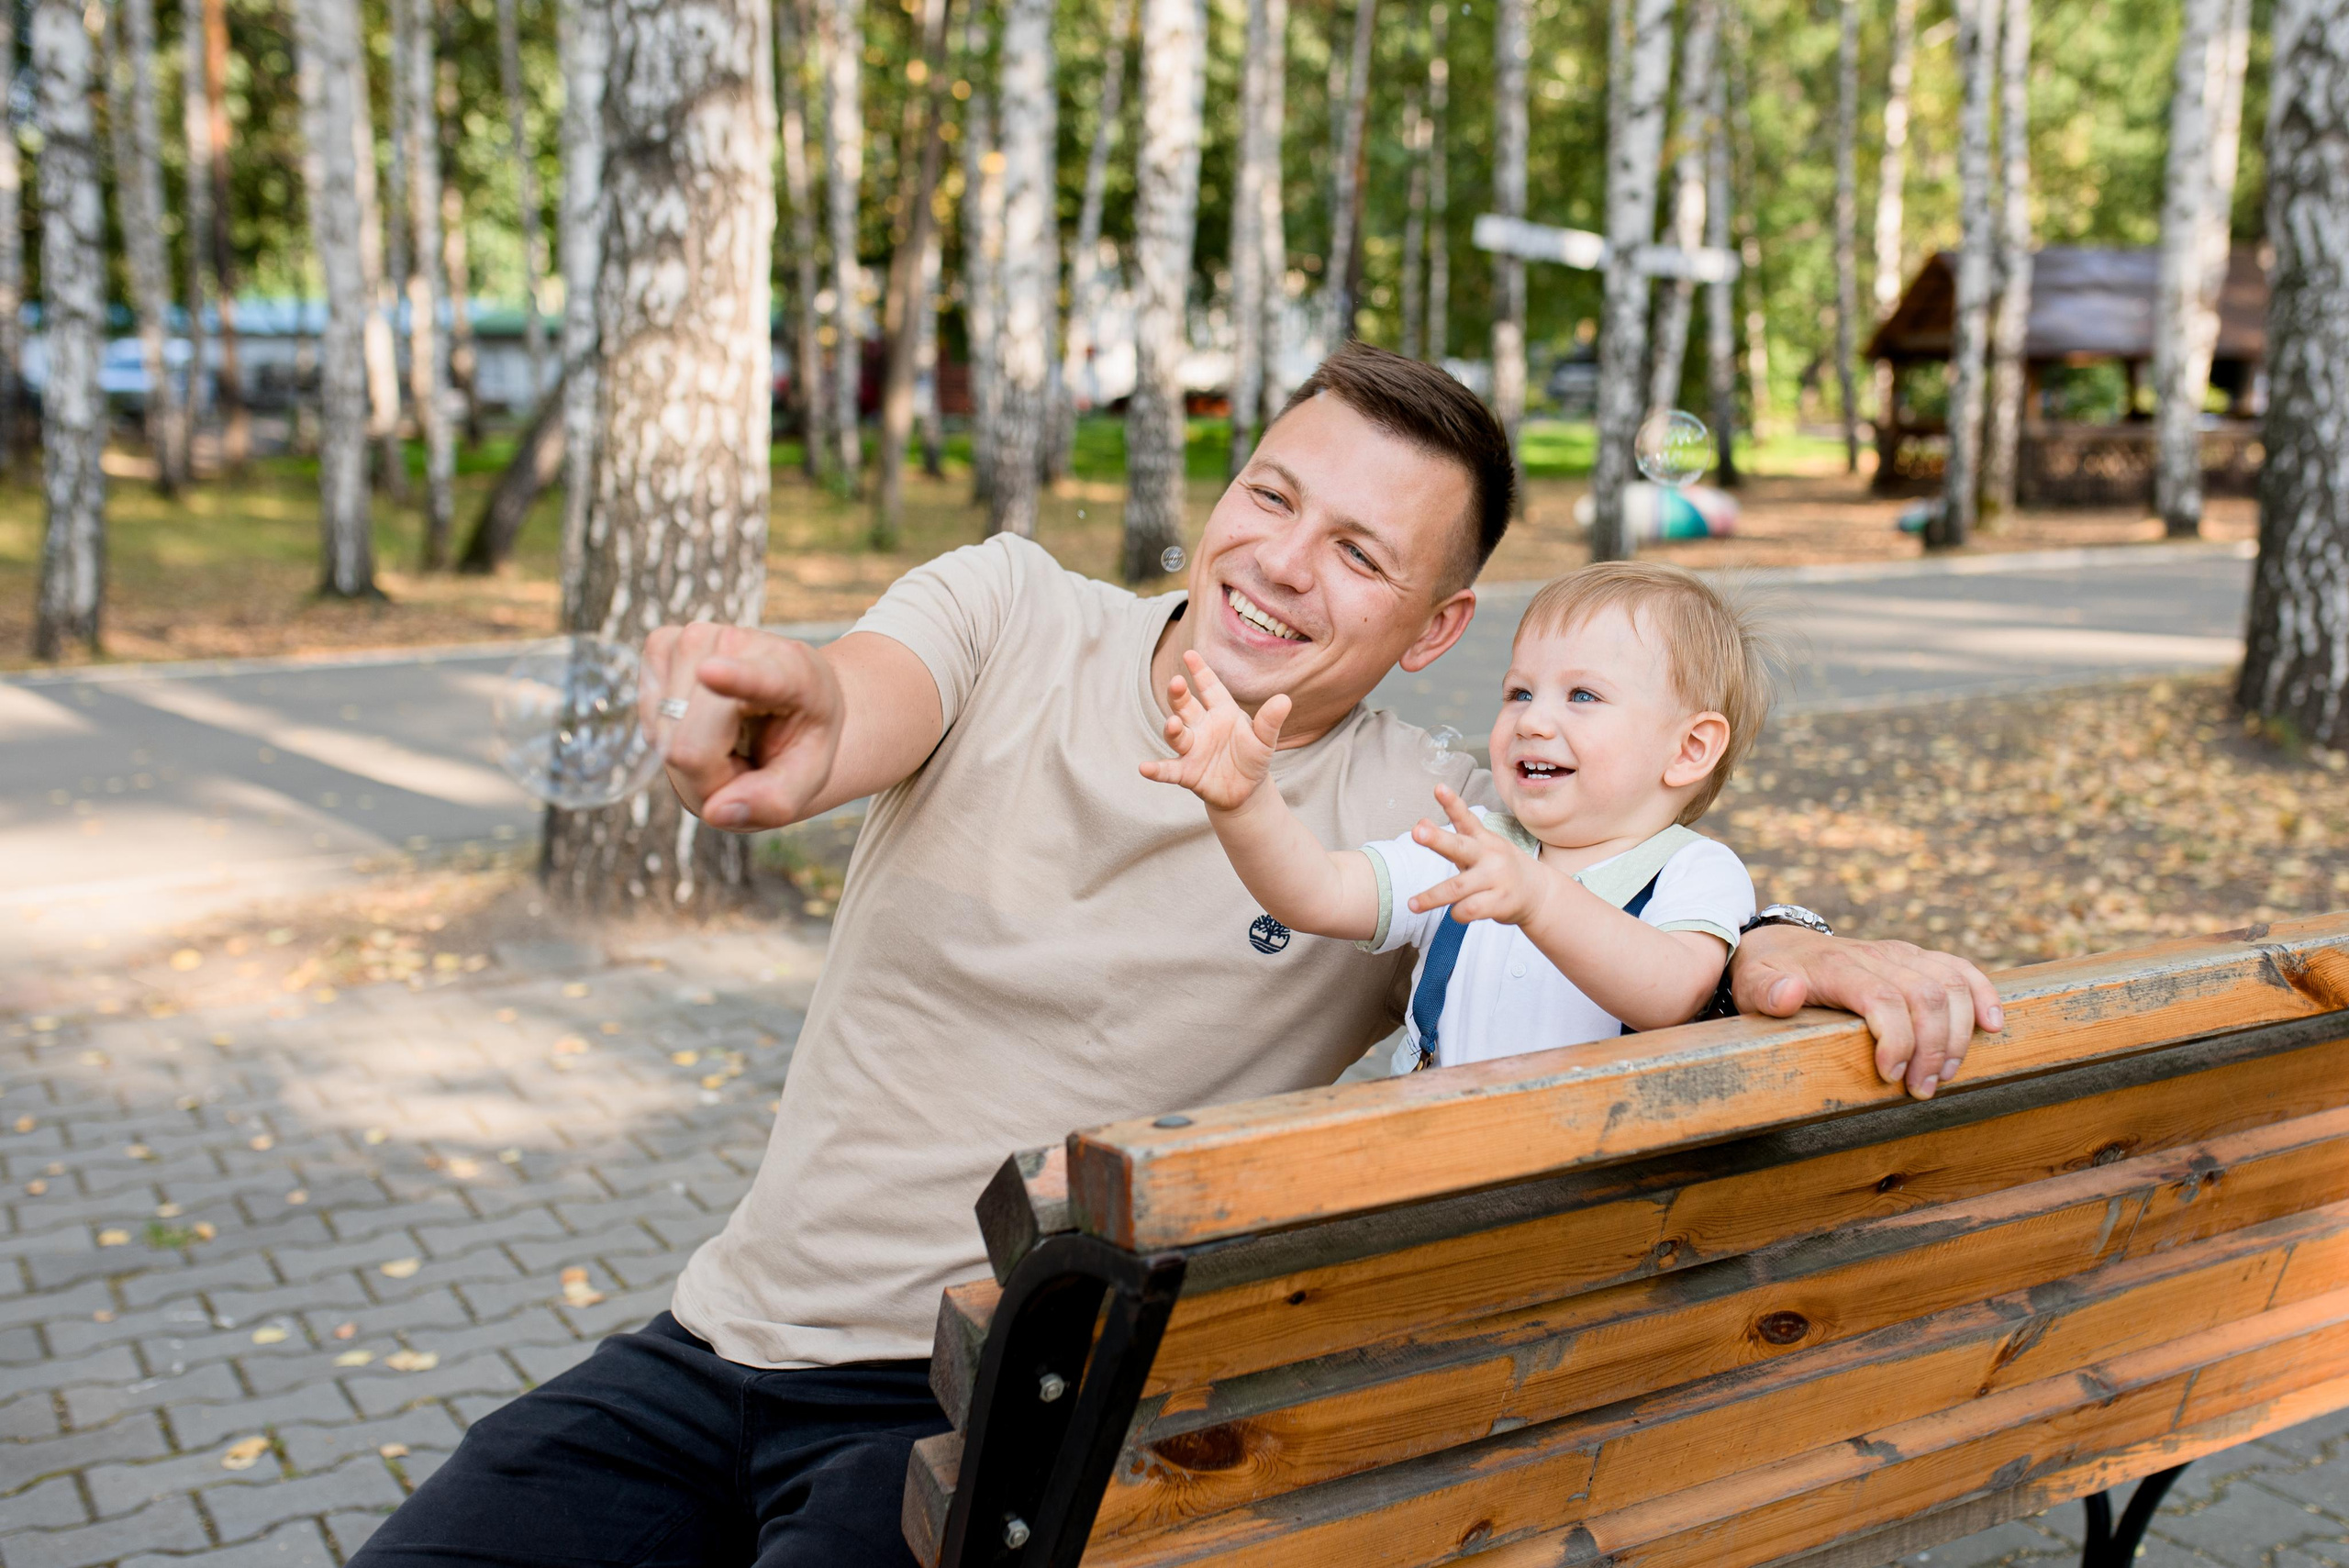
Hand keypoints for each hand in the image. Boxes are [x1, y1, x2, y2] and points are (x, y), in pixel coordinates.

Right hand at [643, 622, 844, 829]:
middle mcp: (742, 644)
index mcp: (795, 674)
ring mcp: (696, 637)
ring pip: (664, 731)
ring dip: (688, 753)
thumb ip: (773, 802)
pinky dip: (665, 730)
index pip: (761, 678)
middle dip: (709, 775)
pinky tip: (697, 718)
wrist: (784, 700)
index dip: (734, 678)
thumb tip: (716, 812)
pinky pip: (646, 710)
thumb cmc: (796, 740)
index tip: (710, 671)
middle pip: (691, 742)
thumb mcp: (805, 778)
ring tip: (724, 737)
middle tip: (741, 762)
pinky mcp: (662, 641)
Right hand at [1137, 650, 1290, 812]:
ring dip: (1172, 729)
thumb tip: (1285, 700)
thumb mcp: (1265, 739)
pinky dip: (1156, 770)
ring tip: (1172, 724)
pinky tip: (1144, 768)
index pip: (1209, 687)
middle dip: (1179, 694)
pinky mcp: (1186, 773)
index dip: (1200, 671)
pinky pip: (1169, 770)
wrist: (1246, 790)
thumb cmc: (1253, 757)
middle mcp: (1202, 726)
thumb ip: (1270, 721)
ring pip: (1177, 735)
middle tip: (1176, 682)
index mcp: (1221, 711)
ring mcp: (1192, 749)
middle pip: (1185, 706)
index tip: (1190, 654)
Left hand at [1404, 786, 1551, 926]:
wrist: (1538, 894)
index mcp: (1483, 839)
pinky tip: (1457, 912)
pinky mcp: (1500, 902)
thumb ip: (1452, 838)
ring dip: (1431, 897)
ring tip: (1412, 904)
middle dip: (1436, 839)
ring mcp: (1496, 879)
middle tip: (1417, 831)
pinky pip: (1468, 910)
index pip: (1465, 818)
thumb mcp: (1480, 848)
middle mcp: (1489, 856)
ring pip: (1456, 888)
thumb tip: (1420, 823)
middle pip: (1459, 847)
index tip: (1438, 788)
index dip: (1452, 803)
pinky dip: (1457, 913)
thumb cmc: (1499, 869)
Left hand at [1731, 925, 2004, 1098]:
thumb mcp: (1753, 984)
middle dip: (1932, 1047)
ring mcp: (1899, 955)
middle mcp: (1875, 956)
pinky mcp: (1915, 958)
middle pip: (1925, 994)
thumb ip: (1768, 992)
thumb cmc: (1767, 976)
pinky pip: (1959, 968)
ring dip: (1957, 1033)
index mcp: (1837, 967)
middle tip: (1922, 1090)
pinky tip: (1993, 1026)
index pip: (1882, 997)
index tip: (1890, 1077)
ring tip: (1945, 1075)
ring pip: (1949, 983)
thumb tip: (1788, 993)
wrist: (1778, 946)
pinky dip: (1982, 994)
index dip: (1897, 1039)